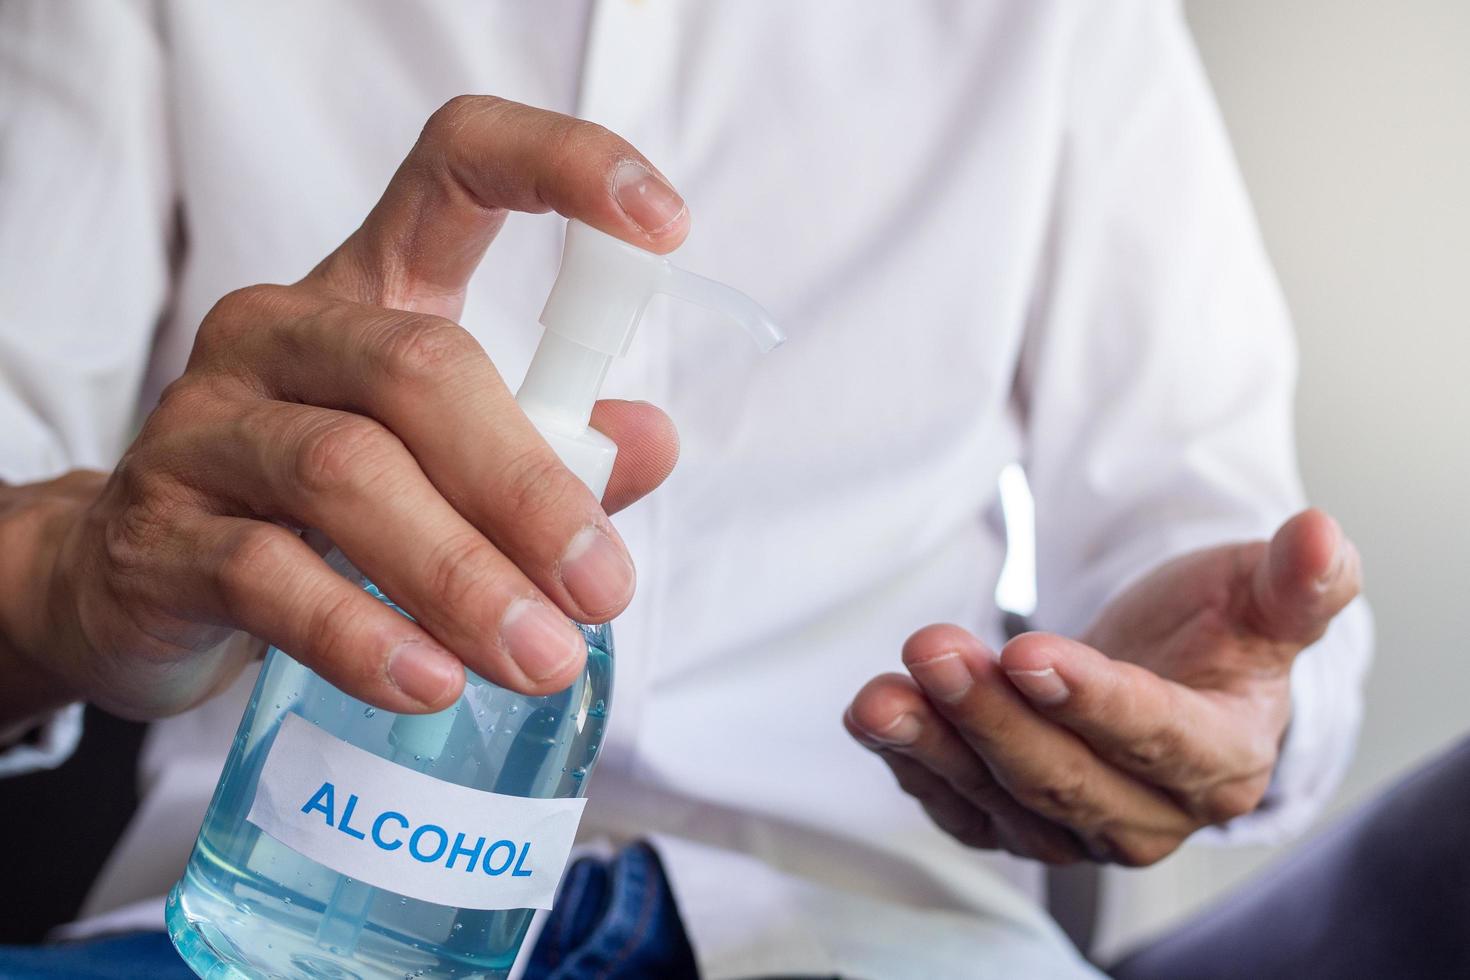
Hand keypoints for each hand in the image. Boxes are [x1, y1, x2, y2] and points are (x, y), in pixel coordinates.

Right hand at [0, 96, 689, 723]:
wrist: (131, 580)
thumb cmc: (314, 507)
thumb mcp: (440, 462)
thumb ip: (548, 450)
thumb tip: (651, 440)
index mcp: (369, 287)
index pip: (457, 167)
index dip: (563, 165)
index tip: (665, 223)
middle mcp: (281, 330)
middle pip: (420, 367)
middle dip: (527, 485)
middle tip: (602, 589)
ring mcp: (204, 424)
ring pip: (347, 472)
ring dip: (461, 574)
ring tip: (539, 657)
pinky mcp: (156, 531)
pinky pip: (265, 576)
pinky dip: (360, 633)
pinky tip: (428, 682)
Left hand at [844, 509, 1361, 864]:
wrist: (1166, 676)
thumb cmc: (1213, 634)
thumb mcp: (1258, 595)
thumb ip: (1295, 580)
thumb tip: (1321, 535)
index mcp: (1222, 759)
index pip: (1155, 735)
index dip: (1092, 699)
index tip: (1026, 653)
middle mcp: (1150, 815)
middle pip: (1063, 777)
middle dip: (992, 716)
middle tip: (933, 651)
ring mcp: (1078, 830)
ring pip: (1001, 801)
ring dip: (935, 746)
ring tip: (879, 696)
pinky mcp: (1017, 825)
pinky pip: (961, 810)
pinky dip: (914, 768)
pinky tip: (876, 722)